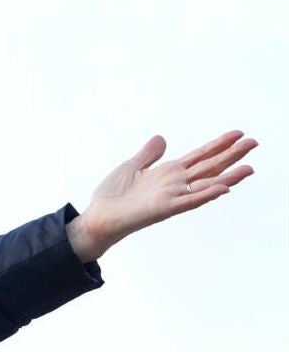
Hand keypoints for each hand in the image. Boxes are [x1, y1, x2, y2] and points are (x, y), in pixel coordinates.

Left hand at [66, 130, 256, 262]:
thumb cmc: (111, 197)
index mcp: (168, 173)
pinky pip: (188, 201)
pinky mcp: (163, 208)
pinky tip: (222, 188)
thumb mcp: (130, 167)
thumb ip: (148, 155)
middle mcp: (174, 184)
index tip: (238, 134)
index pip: (199, 156)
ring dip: (228, 177)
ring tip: (249, 167)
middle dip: (231, 155)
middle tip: (254, 142)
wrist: (97, 217)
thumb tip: (161, 139)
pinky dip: (205, 195)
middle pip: (208, 167)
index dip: (218, 145)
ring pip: (205, 184)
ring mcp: (171, 196)